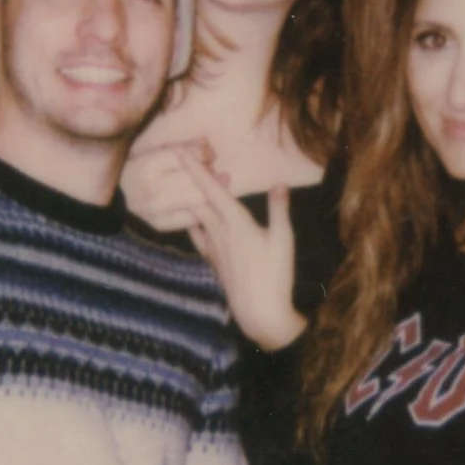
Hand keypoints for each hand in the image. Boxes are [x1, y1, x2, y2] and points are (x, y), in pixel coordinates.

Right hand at [121, 135, 229, 234]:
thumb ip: (181, 146)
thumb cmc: (140, 169)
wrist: (118, 197)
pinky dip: (203, 209)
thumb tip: (208, 145)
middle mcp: (150, 188)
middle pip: (192, 179)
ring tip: (215, 184)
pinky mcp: (160, 224)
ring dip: (210, 191)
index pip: (183, 156)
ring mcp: (155, 210)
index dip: (202, 154)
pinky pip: (192, 218)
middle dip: (208, 173)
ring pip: (196, 199)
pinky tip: (206, 202)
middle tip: (214, 170)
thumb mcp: (154, 151)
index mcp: (147, 166)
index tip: (210, 154)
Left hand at [143, 153, 307, 353]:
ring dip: (196, 199)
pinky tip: (198, 220)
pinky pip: (197, 235)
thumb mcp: (284, 240)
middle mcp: (219, 233)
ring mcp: (213, 248)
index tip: (181, 151)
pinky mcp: (213, 262)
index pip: (211, 190)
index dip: (196, 170)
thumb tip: (279, 184)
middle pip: (198, 200)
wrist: (259, 313)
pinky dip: (195, 221)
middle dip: (194, 179)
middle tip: (192, 160)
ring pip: (196, 217)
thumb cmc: (275, 276)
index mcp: (236, 223)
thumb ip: (279, 209)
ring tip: (200, 187)